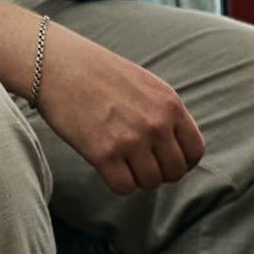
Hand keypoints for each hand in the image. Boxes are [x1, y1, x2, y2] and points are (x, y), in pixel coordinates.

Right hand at [36, 26, 205, 193]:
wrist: (59, 65)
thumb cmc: (99, 74)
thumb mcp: (146, 85)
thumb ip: (165, 114)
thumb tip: (176, 149)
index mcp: (170, 104)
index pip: (194, 152)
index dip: (181, 161)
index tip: (163, 159)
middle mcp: (156, 123)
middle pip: (174, 173)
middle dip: (158, 172)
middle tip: (138, 161)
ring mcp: (131, 140)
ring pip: (150, 183)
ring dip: (136, 178)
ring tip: (121, 160)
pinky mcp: (104, 154)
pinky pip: (124, 188)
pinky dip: (117, 182)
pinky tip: (106, 165)